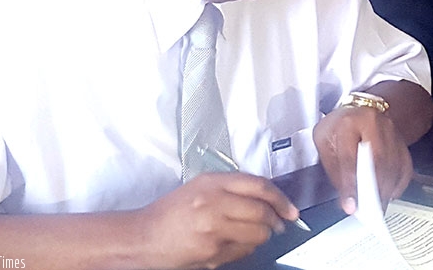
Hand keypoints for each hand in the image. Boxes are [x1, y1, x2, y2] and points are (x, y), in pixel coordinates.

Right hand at [136, 172, 299, 268]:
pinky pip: (243, 251)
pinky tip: (233, 244)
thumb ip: (230, 189)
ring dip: (262, 236)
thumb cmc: (169, 213)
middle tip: (278, 223)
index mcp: (212, 182)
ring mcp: (213, 228)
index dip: (280, 198)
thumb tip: (265, 198)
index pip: (258, 185)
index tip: (290, 208)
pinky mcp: (211, 251)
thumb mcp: (199, 188)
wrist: (142, 237)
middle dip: (276, 220)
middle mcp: (213, 202)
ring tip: (254, 234)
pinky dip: (245, 249)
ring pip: (257, 233)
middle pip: (262, 210)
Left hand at [313, 105, 412, 215]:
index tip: (350, 205)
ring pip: (393, 166)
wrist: (361, 110)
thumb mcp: (324, 140)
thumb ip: (332, 167)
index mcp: (348, 122)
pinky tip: (389, 194)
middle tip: (368, 211)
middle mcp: (374, 124)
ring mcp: (392, 132)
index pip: (349, 156)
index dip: (350, 184)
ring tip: (377, 208)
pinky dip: (398, 185)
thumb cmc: (340, 126)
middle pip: (378, 161)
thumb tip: (346, 197)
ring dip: (385, 191)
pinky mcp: (402, 142)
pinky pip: (405, 167)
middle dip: (373, 190)